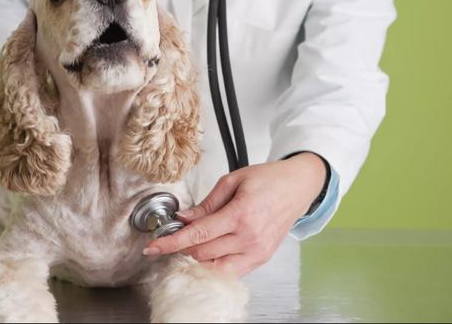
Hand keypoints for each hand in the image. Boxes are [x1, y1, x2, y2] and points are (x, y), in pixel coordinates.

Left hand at [143, 152, 326, 276]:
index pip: (197, 234)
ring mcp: (257, 251)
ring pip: (214, 266)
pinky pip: (231, 271)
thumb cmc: (269, 179)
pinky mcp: (261, 258)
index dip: (171, 242)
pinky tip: (210, 250)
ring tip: (195, 240)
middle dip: (184, 245)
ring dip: (198, 256)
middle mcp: (249, 237)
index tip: (153, 247)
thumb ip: (206, 203)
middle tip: (178, 232)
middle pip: (202, 253)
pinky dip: (215, 264)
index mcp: (240, 214)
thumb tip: (184, 218)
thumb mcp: (233, 181)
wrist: (298, 187)